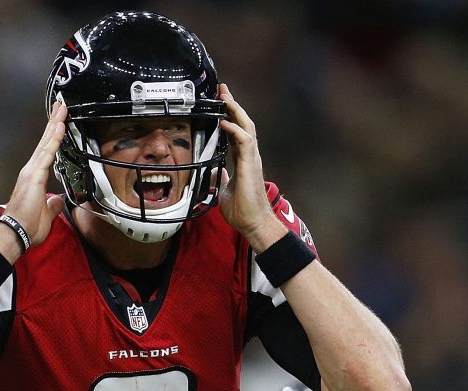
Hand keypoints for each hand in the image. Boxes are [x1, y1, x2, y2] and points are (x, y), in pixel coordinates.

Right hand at [2, 101, 67, 247]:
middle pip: (45, 141)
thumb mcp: (46, 214)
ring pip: (46, 143)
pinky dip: (54, 140)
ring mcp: (31, 172)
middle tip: (60, 105)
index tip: (60, 122)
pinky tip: (60, 128)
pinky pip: (47, 153)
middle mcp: (31, 171)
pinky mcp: (34, 176)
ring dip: (55, 125)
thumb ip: (52, 205)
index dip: (54, 136)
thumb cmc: (26, 227)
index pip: (47, 152)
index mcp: (34, 178)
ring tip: (62, 109)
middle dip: (54, 123)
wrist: (15, 234)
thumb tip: (57, 199)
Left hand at [217, 84, 284, 250]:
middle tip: (222, 90)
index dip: (229, 116)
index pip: (236, 131)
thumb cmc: (243, 210)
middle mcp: (249, 156)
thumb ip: (221, 178)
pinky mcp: (251, 164)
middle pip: (243, 123)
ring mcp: (252, 159)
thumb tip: (214, 173)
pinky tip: (224, 121)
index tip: (220, 103)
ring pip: (247, 127)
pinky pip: (244, 141)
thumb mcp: (225, 190)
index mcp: (243, 160)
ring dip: (235, 111)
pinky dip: (235, 129)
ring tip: (225, 97)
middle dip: (233, 105)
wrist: (253, 223)